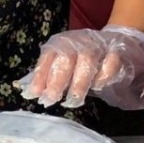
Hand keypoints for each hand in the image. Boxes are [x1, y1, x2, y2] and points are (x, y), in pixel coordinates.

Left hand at [18, 25, 143, 109]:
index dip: (40, 76)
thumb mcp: (63, 63)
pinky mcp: (117, 51)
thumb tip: (26, 90)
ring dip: (78, 83)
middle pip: (65, 58)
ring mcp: (98, 45)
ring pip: (87, 60)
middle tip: (50, 100)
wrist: (117, 41)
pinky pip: (111, 62)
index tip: (33, 94)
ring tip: (72, 101)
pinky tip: (97, 87)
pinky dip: (103, 75)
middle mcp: (78, 41)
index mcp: (61, 43)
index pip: (47, 57)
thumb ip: (46, 76)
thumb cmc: (83, 58)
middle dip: (57, 81)